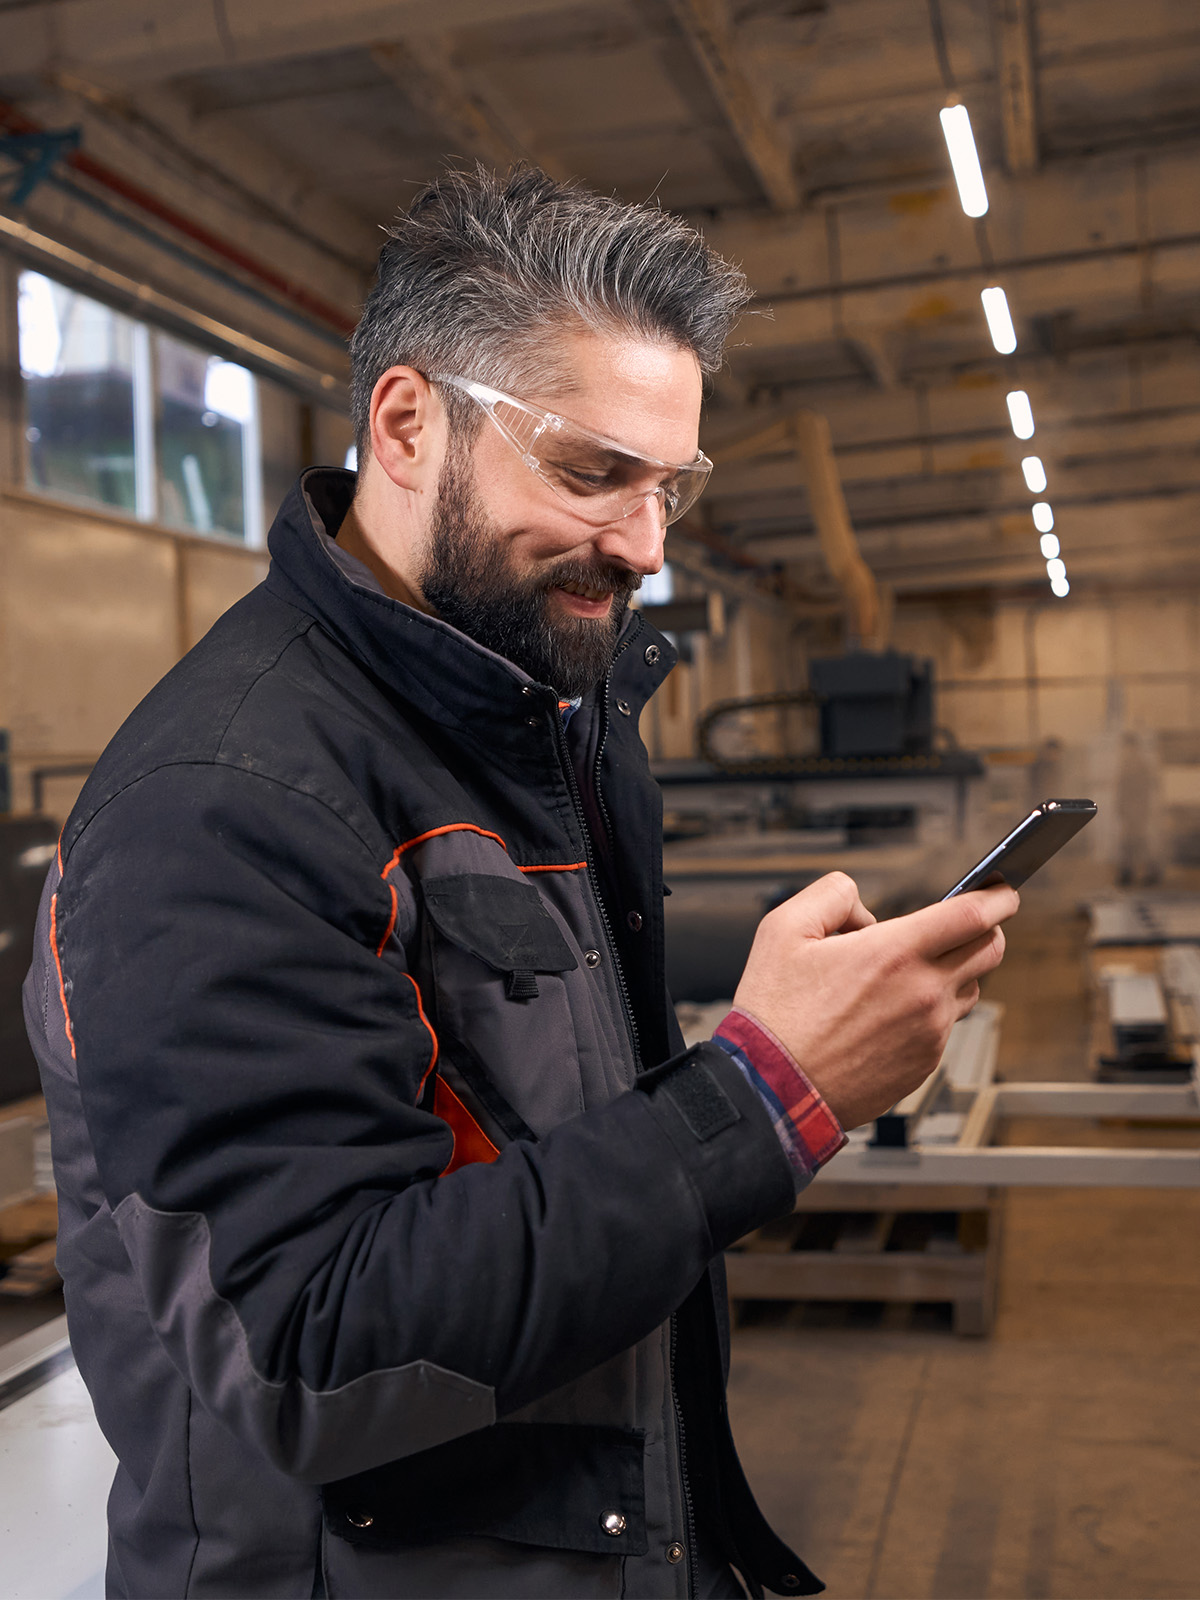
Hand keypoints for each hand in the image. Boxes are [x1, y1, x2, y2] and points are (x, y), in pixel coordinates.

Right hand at [732, 872, 1018, 1129]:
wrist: (774, 1090)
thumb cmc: (775, 1016)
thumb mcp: (783, 929)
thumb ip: (832, 895)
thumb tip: (864, 908)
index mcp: (894, 954)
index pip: (973, 915)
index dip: (997, 896)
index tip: (1002, 890)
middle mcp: (923, 993)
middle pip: (990, 949)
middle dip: (987, 928)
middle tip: (966, 923)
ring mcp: (929, 1033)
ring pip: (971, 989)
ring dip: (957, 970)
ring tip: (911, 971)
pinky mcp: (924, 1064)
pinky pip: (945, 1026)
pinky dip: (931, 1010)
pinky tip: (890, 1012)